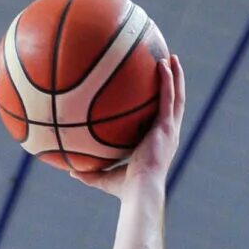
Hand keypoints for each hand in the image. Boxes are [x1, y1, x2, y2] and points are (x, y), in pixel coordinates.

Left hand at [75, 53, 184, 194]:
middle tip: (170, 65)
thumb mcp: (104, 177)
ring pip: (178, 97)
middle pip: (175, 103)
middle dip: (174, 84)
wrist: (140, 190)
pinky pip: (168, 98)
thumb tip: (71, 170)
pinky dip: (168, 80)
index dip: (164, 105)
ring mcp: (170, 130)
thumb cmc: (125, 189)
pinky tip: (163, 64)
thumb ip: (90, 172)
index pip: (163, 120)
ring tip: (172, 57)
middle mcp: (168, 135)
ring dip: (176, 76)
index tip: (158, 91)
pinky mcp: (167, 127)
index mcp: (159, 144)